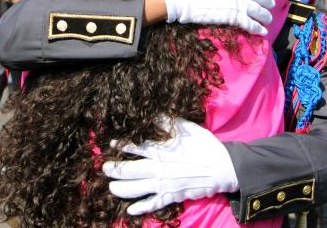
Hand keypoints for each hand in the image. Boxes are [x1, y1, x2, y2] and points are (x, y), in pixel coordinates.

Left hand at [103, 117, 237, 215]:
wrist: (222, 168)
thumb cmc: (205, 146)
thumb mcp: (188, 129)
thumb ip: (168, 123)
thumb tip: (154, 116)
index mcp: (162, 151)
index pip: (137, 148)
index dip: (122, 146)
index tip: (112, 145)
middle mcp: (159, 169)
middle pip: (130, 171)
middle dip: (115, 170)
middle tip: (104, 168)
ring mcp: (164, 184)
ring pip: (136, 189)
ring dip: (121, 189)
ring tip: (112, 187)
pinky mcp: (171, 196)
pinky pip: (153, 204)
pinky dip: (140, 208)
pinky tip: (130, 210)